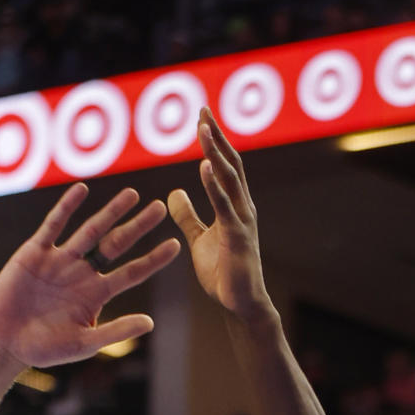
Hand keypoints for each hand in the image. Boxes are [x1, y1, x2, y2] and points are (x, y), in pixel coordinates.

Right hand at [0, 185, 178, 368]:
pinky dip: (67, 208)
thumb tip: (151, 323)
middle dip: (138, 227)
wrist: (5, 342)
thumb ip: (116, 331)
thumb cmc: (45, 348)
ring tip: (132, 194)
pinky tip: (82, 190)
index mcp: (97, 294)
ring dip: (111, 212)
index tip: (175, 245)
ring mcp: (60, 260)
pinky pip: (54, 226)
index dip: (153, 260)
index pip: (132, 273)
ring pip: (91, 231)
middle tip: (160, 208)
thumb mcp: (84, 342)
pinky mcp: (35, 252)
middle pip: (116, 245)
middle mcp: (82, 273)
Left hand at [168, 108, 273, 322]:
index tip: (201, 115)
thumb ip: (188, 215)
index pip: (224, 165)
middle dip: (216, 136)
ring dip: (215, 152)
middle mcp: (242, 207)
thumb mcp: (199, 239)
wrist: (239, 305)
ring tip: (203, 129)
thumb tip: (172, 193)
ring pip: (229, 179)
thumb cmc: (223, 273)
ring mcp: (242, 221)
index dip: (214, 140)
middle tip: (203, 109)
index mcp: (234, 205)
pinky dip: (214, 185)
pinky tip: (204, 166)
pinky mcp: (237, 238)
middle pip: (229, 163)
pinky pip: (224, 206)